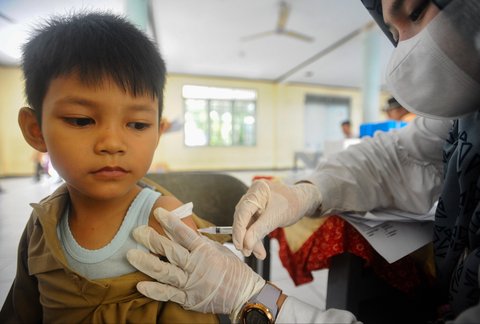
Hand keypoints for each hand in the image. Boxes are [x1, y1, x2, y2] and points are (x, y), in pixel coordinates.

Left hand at [127, 208, 265, 320]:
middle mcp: (196, 266)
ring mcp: (191, 283)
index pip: (184, 233)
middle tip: (137, 232)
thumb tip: (184, 231)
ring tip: (131, 254)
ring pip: (165, 272)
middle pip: (170, 251)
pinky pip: (167, 294)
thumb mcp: (218, 250)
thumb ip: (200, 242)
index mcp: (204, 250)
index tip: (158, 212)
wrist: (243, 294)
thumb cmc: (232, 270)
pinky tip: (140, 285)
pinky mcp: (188, 298)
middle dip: (152, 240)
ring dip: (146, 263)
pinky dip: (153, 290)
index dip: (170, 222)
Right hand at [233, 180, 321, 258]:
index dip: (239, 230)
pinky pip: (253, 225)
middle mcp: (252, 195)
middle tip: (247, 252)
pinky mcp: (256, 211)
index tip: (239, 246)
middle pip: (242, 218)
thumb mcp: (277, 217)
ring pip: (247, 223)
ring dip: (250, 240)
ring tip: (258, 254)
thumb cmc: (293, 204)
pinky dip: (255, 237)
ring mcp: (253, 203)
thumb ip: (260, 230)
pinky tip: (259, 249)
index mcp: (257, 190)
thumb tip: (246, 244)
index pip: (242, 211)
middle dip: (244, 237)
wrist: (303, 201)